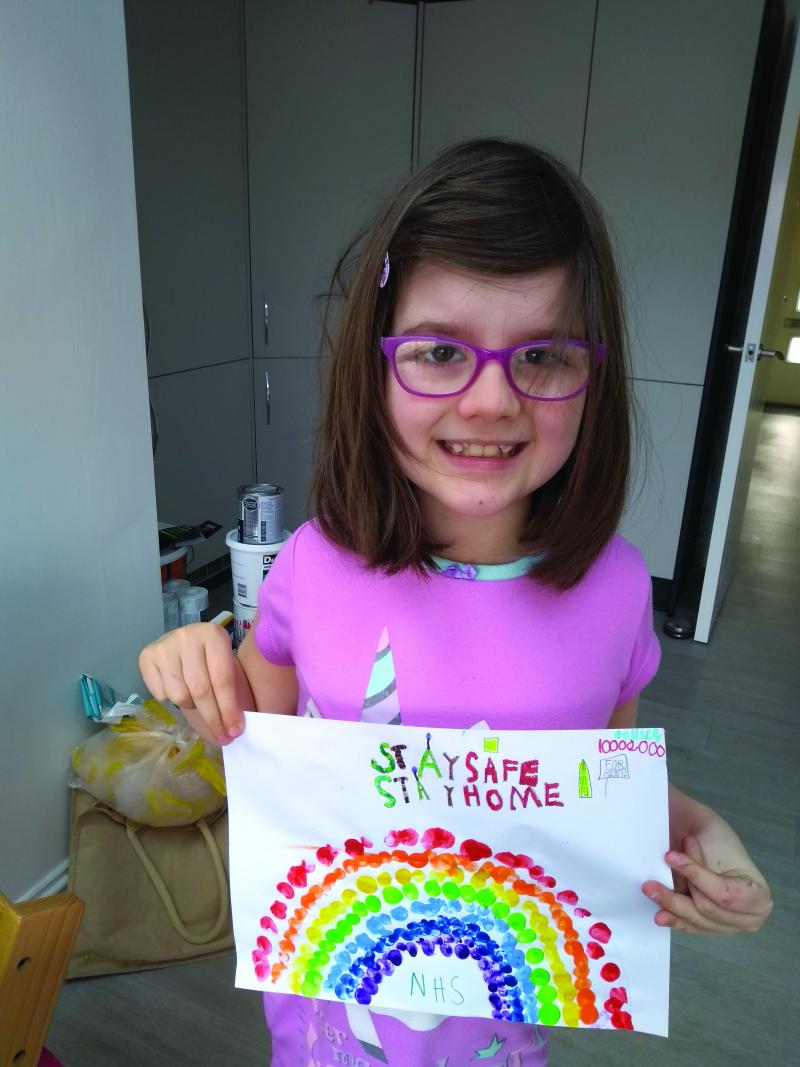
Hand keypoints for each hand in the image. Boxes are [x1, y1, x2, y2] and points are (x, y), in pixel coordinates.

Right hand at [139, 623, 247, 746]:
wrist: (187, 643)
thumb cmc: (212, 659)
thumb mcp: (228, 665)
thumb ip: (233, 691)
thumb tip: (234, 728)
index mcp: (213, 635)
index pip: (222, 679)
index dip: (229, 709)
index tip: (234, 731)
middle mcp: (187, 636)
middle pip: (200, 689)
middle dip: (213, 718)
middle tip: (221, 736)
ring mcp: (164, 646)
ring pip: (179, 695)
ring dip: (191, 707)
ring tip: (197, 700)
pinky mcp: (146, 657)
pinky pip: (161, 694)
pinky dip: (171, 701)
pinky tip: (179, 688)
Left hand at [642, 833, 772, 934]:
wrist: (707, 841)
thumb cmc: (715, 838)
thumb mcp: (710, 832)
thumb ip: (694, 846)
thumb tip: (671, 850)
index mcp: (758, 895)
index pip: (725, 893)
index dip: (697, 876)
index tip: (669, 856)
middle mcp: (749, 918)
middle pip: (707, 909)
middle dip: (679, 892)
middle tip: (650, 880)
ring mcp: (729, 927)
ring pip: (695, 919)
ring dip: (671, 904)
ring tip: (650, 890)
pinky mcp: (710, 928)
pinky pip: (690, 927)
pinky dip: (675, 919)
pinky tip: (661, 914)